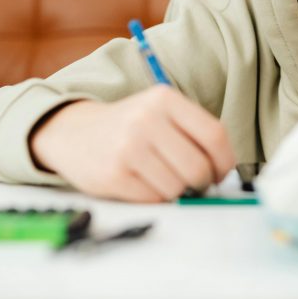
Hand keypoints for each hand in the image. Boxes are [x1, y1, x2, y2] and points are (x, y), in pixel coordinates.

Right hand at [29, 85, 235, 202]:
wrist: (73, 133)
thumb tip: (222, 170)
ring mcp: (129, 147)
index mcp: (165, 99)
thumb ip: (192, 132)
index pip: (214, 135)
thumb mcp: (160, 112)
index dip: (224, 161)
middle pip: (198, 166)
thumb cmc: (129, 126)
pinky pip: (154, 199)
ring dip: (176, 191)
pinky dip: (155, 197)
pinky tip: (142, 183)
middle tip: (194, 183)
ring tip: (161, 177)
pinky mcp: (114, 175)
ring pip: (177, 187)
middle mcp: (147, 119)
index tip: (220, 172)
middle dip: (202, 182)